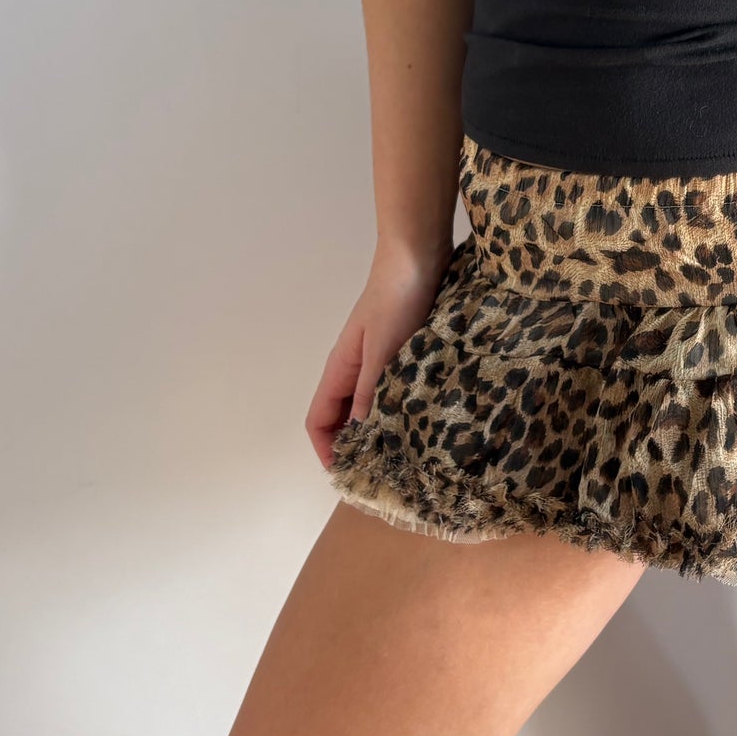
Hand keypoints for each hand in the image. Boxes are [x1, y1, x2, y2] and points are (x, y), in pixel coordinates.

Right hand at [304, 238, 452, 467]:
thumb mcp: (383, 349)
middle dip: (351, 449)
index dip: (326, 451)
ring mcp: (377, 363)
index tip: (348, 477)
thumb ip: (370, 390)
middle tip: (378, 476)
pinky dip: (395, 412)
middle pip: (340, 419)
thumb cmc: (396, 301)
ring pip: (366, 408)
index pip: (318, 421)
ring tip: (399, 456)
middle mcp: (354, 370)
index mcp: (340, 369)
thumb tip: (358, 434)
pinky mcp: (400, 355)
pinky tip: (417, 423)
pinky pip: (389, 393)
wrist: (418, 258)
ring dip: (374, 431)